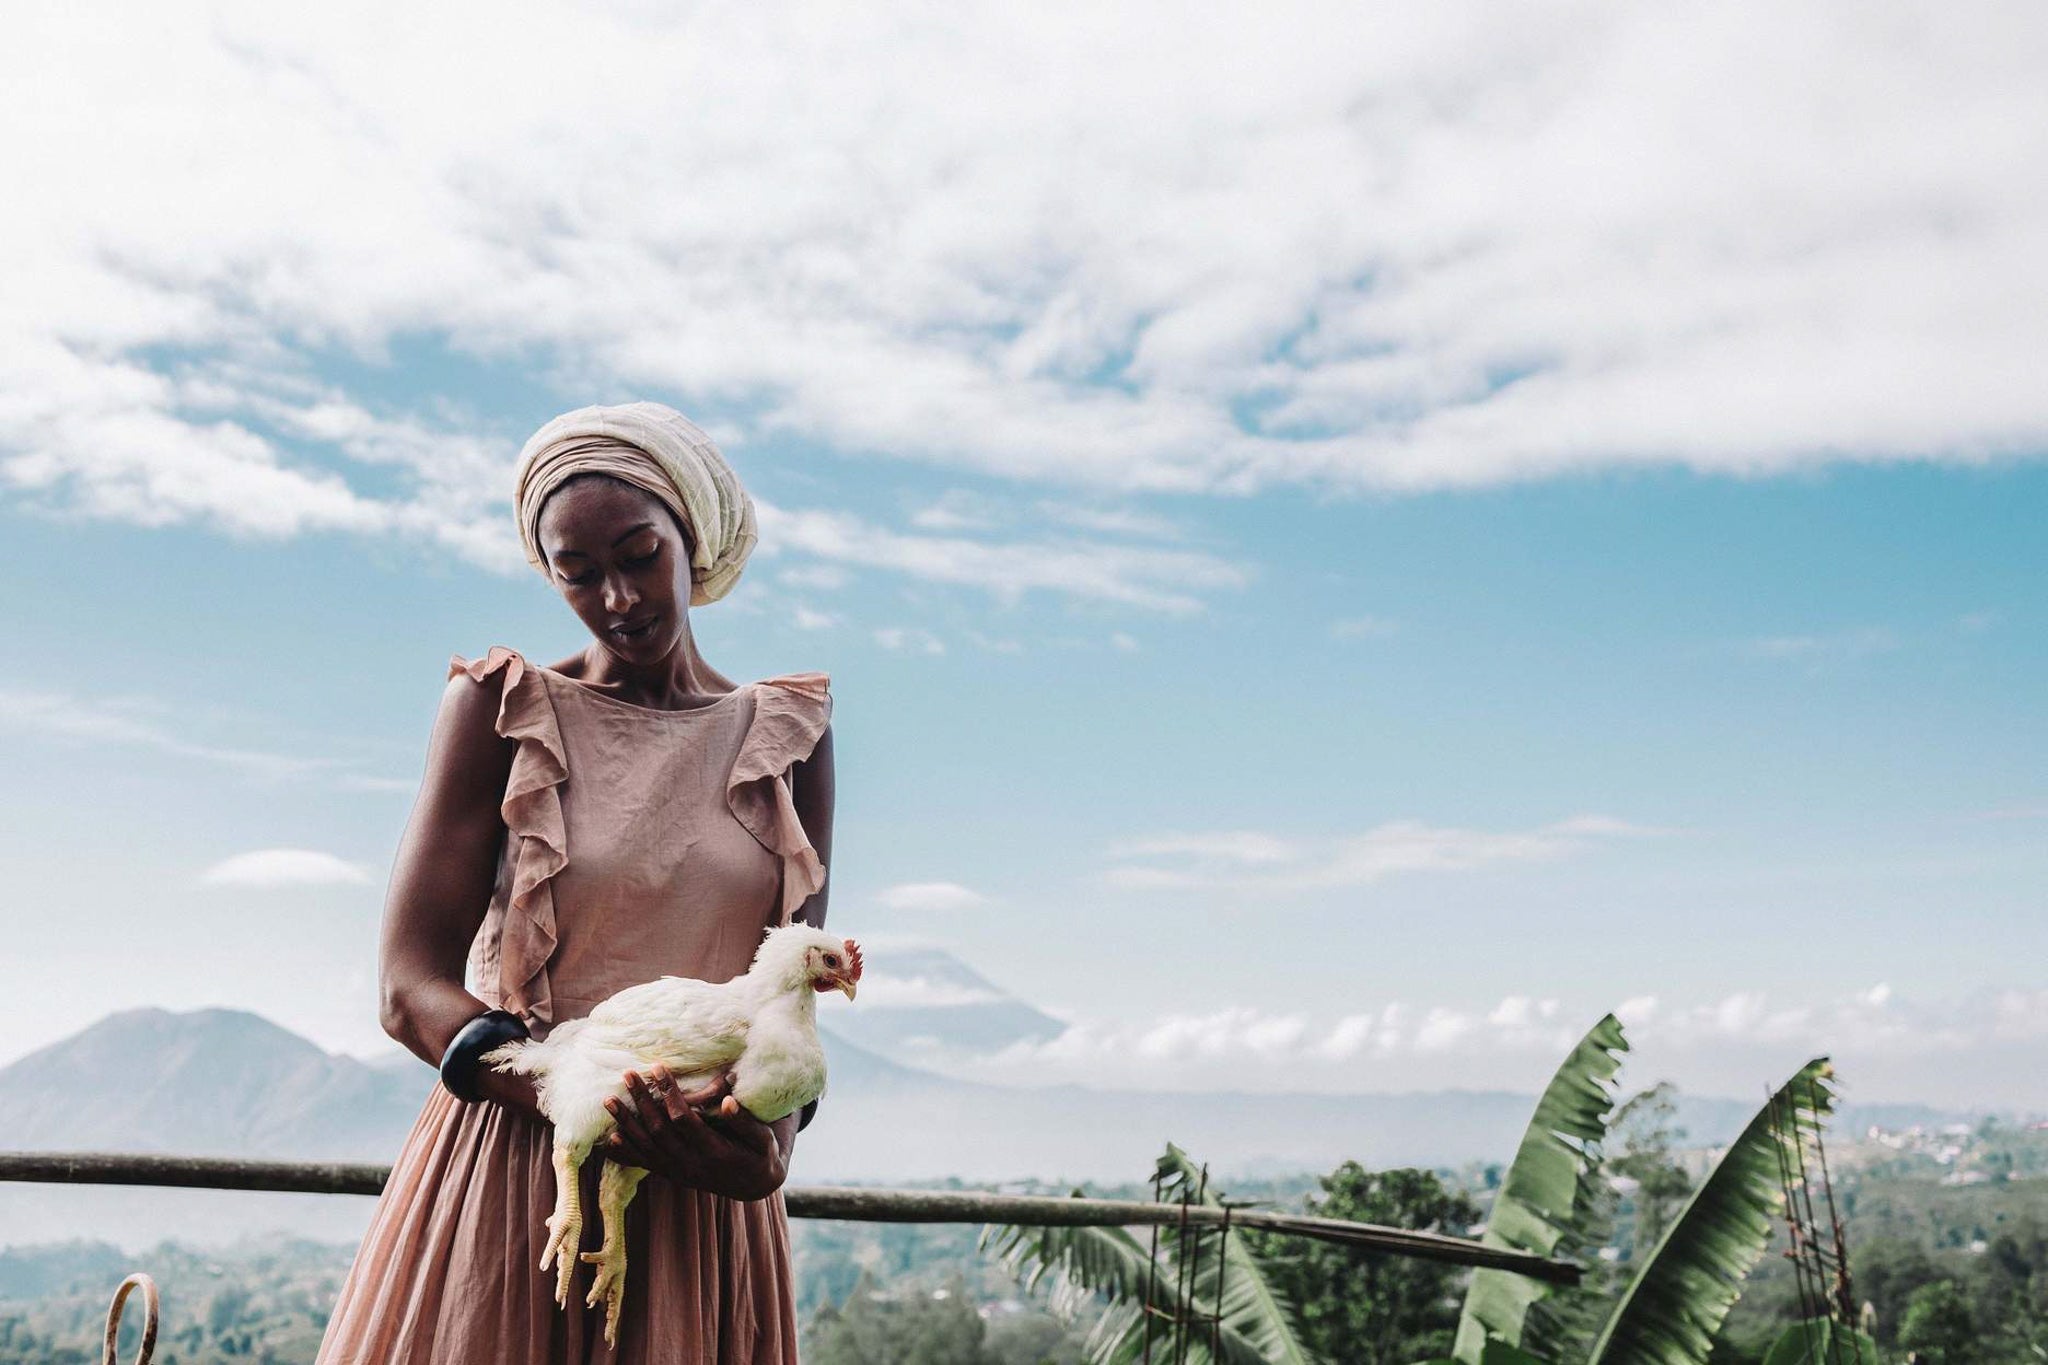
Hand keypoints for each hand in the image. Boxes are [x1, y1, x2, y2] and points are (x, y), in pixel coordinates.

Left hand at [603, 1067, 789, 1201]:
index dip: (669, 1094)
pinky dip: (626, 1152)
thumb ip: (745, 1122)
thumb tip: (727, 1100)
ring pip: (646, 1147)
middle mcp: (691, 1164)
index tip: (659, 1068)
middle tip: (628, 1074)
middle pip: (658, 1130)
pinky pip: (644, 1164)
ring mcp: (679, 1171)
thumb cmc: (760, 1154)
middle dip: (641, 1100)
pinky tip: (610, 1138)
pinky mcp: (672, 1174)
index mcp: (714, 1151)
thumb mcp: (762, 1139)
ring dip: (626, 1122)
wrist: (753, 1185)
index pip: (684, 1119)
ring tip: (608, 1100)